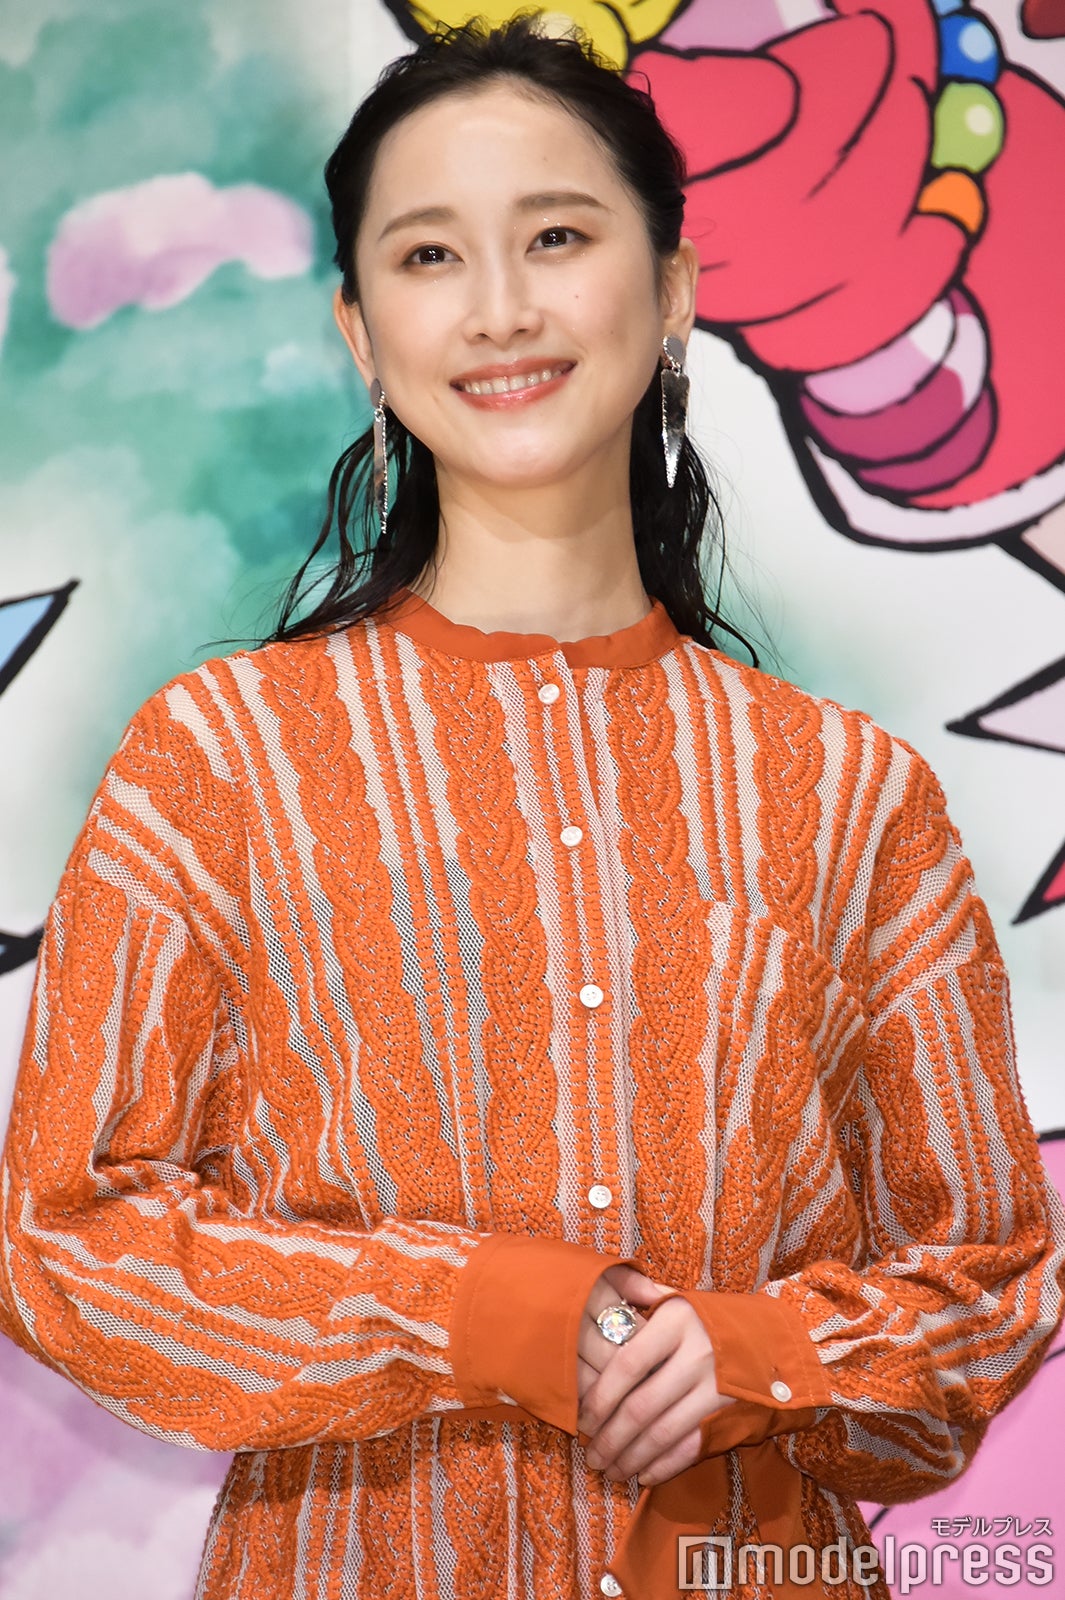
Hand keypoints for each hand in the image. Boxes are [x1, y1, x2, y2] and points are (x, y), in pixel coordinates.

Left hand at [577, 1268, 735, 1487]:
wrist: (777, 1337)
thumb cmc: (714, 1319)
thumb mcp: (680, 1301)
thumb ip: (641, 1304)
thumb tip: (600, 1309)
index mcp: (677, 1321)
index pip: (627, 1364)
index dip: (600, 1397)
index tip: (581, 1419)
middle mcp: (698, 1354)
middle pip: (641, 1406)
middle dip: (609, 1438)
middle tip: (590, 1455)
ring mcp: (717, 1388)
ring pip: (663, 1433)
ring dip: (631, 1458)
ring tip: (610, 1470)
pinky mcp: (731, 1415)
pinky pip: (690, 1448)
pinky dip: (663, 1466)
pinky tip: (643, 1474)